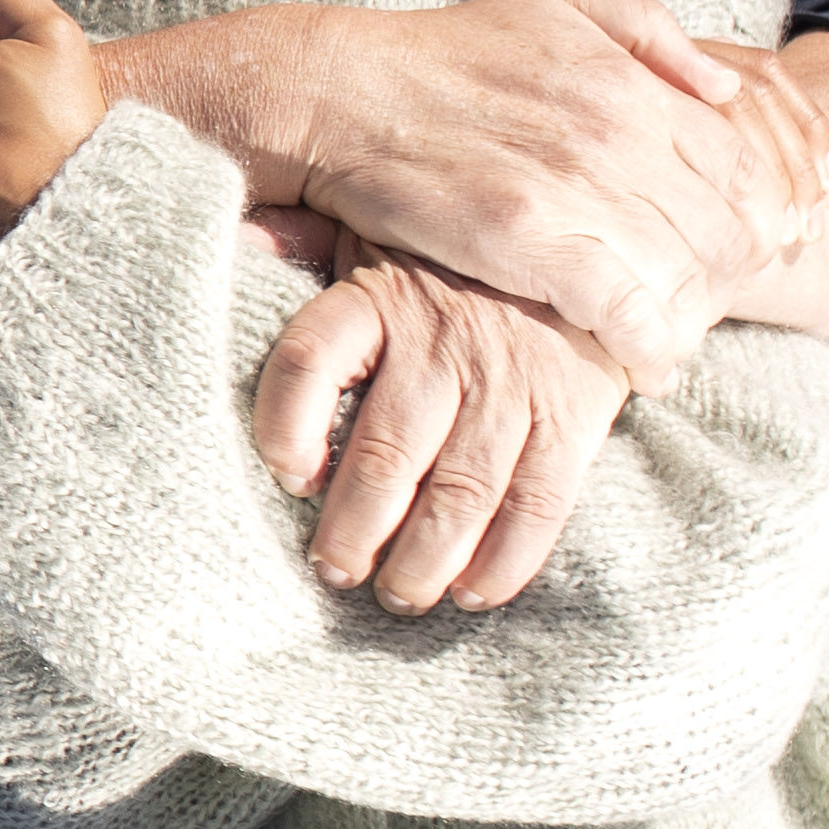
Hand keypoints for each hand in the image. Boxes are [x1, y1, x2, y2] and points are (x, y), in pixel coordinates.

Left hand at [246, 246, 635, 612]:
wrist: (592, 235)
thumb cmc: (451, 258)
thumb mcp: (377, 232)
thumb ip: (307, 242)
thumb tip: (236, 237)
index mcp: (377, 295)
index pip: (310, 359)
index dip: (285, 425)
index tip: (285, 476)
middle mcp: (443, 338)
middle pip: (385, 451)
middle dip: (353, 529)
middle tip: (334, 571)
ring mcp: (512, 381)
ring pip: (460, 490)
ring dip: (423, 559)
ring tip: (395, 596)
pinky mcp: (572, 415)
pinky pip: (539, 501)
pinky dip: (505, 559)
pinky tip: (472, 592)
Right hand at [263, 0, 826, 385]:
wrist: (342, 92)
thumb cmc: (445, 54)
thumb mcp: (557, 10)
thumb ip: (653, 37)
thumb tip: (729, 89)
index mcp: (632, 82)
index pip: (748, 163)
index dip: (769, 214)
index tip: (760, 246)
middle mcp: (617, 134)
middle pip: (730, 227)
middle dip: (739, 275)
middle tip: (721, 301)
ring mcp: (574, 190)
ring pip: (686, 275)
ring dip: (697, 316)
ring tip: (682, 335)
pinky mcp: (526, 243)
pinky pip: (624, 312)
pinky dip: (649, 347)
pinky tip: (647, 365)